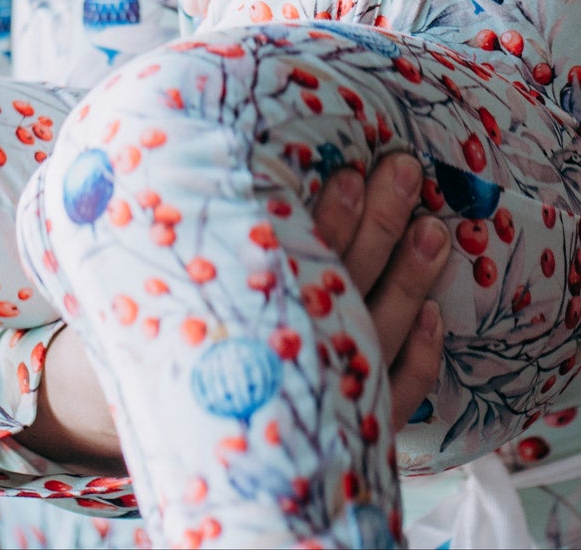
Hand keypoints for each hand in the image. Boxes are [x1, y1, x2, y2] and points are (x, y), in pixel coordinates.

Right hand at [14, 153, 446, 469]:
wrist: (147, 431)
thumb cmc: (154, 333)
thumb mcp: (153, 288)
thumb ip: (181, 237)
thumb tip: (183, 142)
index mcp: (228, 326)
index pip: (289, 268)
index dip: (325, 221)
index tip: (347, 172)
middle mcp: (276, 366)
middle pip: (341, 290)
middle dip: (376, 227)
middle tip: (402, 169)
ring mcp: (317, 410)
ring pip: (375, 339)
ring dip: (409, 283)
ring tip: (433, 229)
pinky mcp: (344, 440)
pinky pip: (390, 401)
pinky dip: (416, 362)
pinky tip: (434, 319)